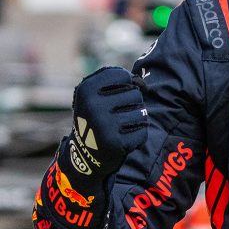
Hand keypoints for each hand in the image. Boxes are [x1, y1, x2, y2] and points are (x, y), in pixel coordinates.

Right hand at [58, 67, 147, 186]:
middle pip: (136, 93)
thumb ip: (119, 79)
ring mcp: (104, 125)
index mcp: (86, 89)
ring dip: (135, 119)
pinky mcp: (116, 142)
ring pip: (141, 111)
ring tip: (119, 126)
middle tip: (114, 115)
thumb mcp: (97, 92)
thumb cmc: (97, 115)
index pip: (124, 75)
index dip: (124, 86)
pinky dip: (137, 134)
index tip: (111, 97)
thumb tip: (143, 83)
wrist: (85, 152)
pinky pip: (143, 130)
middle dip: (131, 103)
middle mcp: (93, 106)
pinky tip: (122, 138)